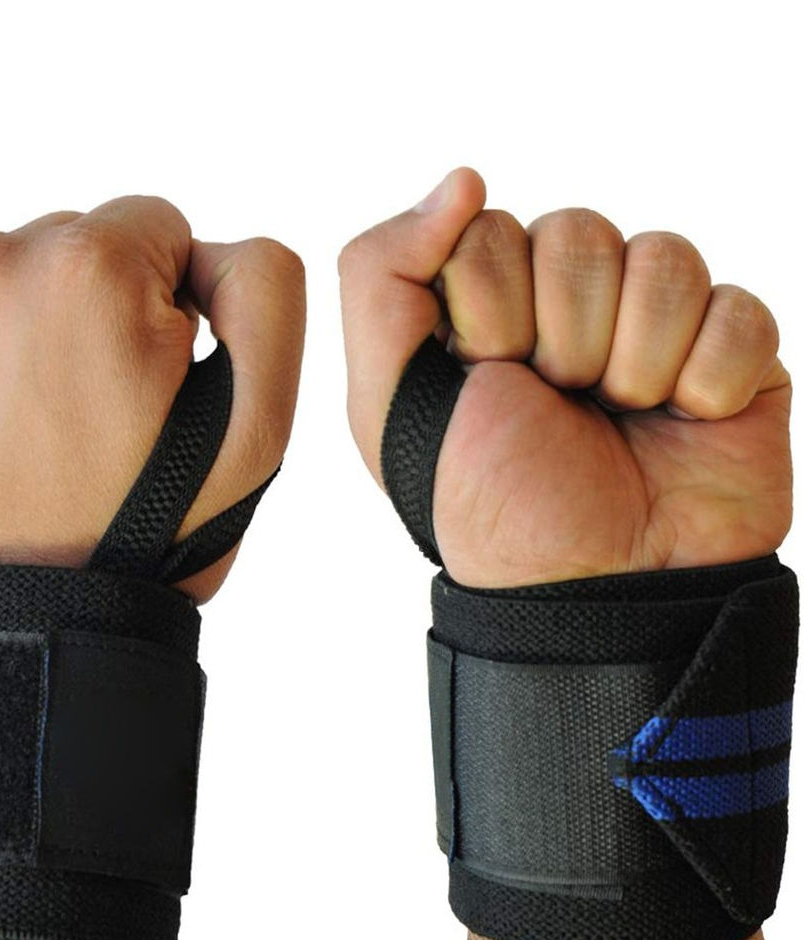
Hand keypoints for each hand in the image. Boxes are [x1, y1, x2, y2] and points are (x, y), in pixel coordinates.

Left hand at [0, 197, 304, 599]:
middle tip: (108, 412)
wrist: (34, 622)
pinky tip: (0, 435)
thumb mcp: (258, 421)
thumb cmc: (149, 529)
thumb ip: (266, 292)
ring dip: (41, 335)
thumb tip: (212, 250)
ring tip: (52, 429)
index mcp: (91, 270)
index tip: (158, 379)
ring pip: (14, 283)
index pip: (159, 225)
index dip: (177, 304)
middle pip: (80, 247)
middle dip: (105, 310)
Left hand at [339, 168, 790, 588]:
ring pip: (663, 259)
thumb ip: (379, 275)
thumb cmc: (487, 500)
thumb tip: (462, 177)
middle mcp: (570, 303)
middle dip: (562, 337)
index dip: (491, 311)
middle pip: (578, 232)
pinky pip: (737, 311)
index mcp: (489, 303)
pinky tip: (681, 422)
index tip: (491, 380)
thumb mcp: (384, 396)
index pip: (490, 228)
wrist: (592, 587)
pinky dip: (707, 379)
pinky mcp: (731, 354)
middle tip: (559, 404)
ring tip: (620, 417)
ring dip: (633, 360)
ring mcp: (654, 325)